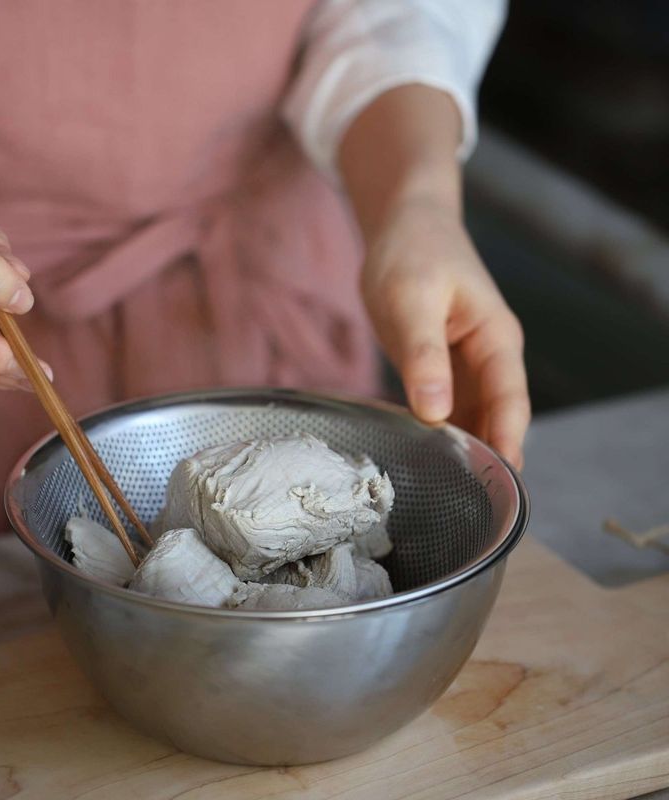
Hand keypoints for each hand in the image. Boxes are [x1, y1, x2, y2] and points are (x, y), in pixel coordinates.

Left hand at [361, 198, 529, 467]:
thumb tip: (434, 412)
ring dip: (461, 449)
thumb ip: (423, 355)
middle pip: (495, 417)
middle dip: (485, 457)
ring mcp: (463, 364)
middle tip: (467, 505)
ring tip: (444, 494)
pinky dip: (438, 433)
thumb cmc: (413, 253)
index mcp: (495, 339)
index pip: (510, 401)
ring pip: (470, 417)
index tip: (499, 484)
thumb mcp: (412, 300)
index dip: (506, 442)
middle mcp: (487, 357)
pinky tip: (422, 457)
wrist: (403, 226)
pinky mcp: (438, 368)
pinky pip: (445, 408)